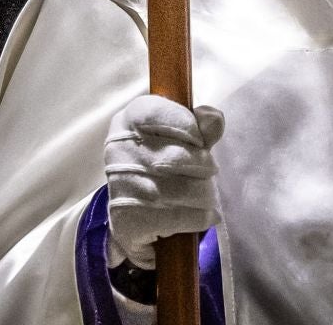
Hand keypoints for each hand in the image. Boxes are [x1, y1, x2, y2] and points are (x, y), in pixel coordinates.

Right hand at [104, 94, 223, 270]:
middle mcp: (118, 149)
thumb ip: (201, 127)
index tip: (199, 141)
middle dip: (204, 167)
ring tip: (203, 195)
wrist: (133, 215)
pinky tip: (203, 215)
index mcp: (128, 120)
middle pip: (179, 157)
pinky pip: (182, 216)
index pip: (161, 114)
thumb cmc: (162, 166)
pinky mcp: (128, 218)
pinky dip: (201, 217)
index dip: (190, 129)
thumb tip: (213, 120)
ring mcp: (121, 184)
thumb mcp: (181, 140)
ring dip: (205, 194)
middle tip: (206, 172)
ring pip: (185, 189)